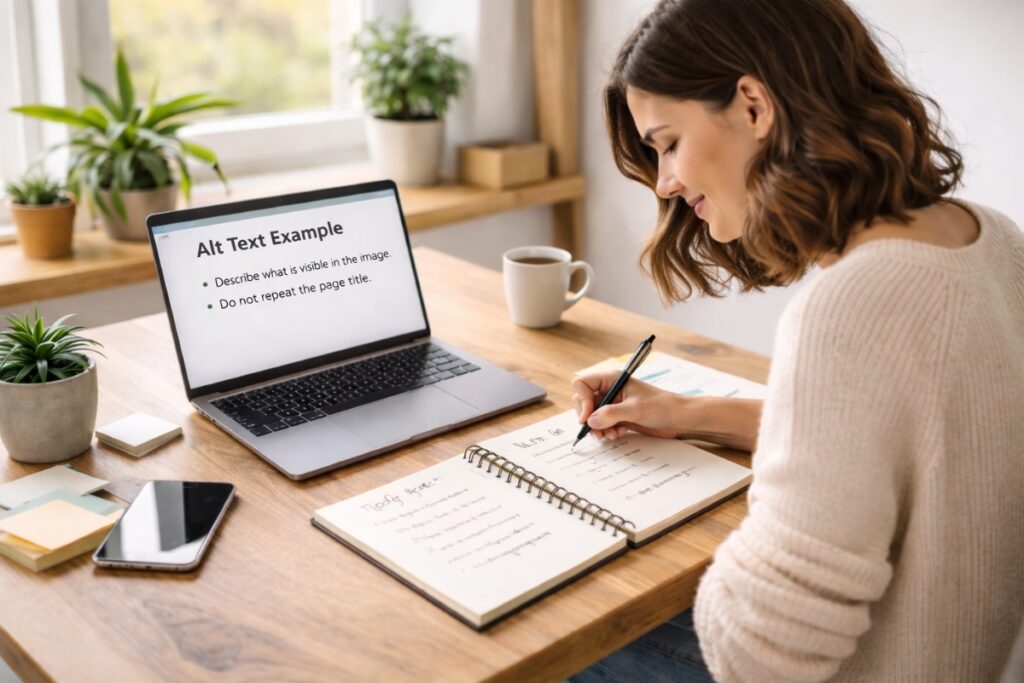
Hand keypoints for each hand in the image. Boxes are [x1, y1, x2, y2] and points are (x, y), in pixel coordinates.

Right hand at [571, 370, 685, 440]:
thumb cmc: (662, 406)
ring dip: (597, 428)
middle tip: (597, 431)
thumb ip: (611, 414)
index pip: (582, 384)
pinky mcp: (619, 416)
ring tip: (609, 435)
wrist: (679, 419)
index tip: (588, 417)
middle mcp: (610, 389)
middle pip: (584, 401)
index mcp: (612, 379)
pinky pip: (602, 424)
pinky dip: (606, 431)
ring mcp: (614, 403)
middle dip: (588, 418)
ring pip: (592, 415)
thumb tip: (590, 420)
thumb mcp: (635, 409)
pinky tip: (617, 434)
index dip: (582, 400)